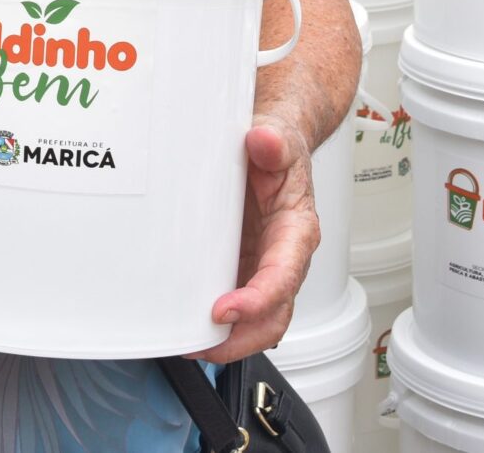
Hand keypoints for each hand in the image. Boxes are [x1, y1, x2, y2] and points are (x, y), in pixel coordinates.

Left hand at [192, 114, 319, 363]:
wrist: (274, 146)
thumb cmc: (279, 150)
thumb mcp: (278, 139)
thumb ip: (274, 142)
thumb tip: (262, 141)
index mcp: (296, 232)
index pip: (282, 277)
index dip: (257, 300)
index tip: (224, 309)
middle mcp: (283, 259)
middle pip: (273, 316)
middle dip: (239, 339)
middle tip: (200, 344)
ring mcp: (262, 268)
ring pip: (255, 322)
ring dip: (225, 341)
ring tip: (187, 345)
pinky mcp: (242, 269)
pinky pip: (236, 309)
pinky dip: (215, 325)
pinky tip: (186, 325)